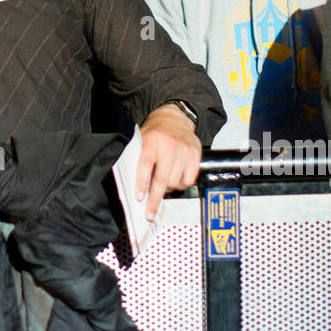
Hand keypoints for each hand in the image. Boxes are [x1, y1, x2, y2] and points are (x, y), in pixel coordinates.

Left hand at [135, 104, 201, 222]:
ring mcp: (184, 149)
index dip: (142, 183)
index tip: (139, 198)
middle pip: (162, 179)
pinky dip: (182, 184)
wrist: (174, 117)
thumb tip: (135, 186)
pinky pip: (189, 179)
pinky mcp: (195, 154)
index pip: (146, 164)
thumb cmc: (155, 132)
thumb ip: (138, 159)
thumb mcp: (142, 141)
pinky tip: (176, 177)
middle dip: (155, 199)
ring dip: (168, 188)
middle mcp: (169, 145)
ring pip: (176, 182)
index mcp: (152, 140)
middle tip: (150, 213)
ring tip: (164, 182)